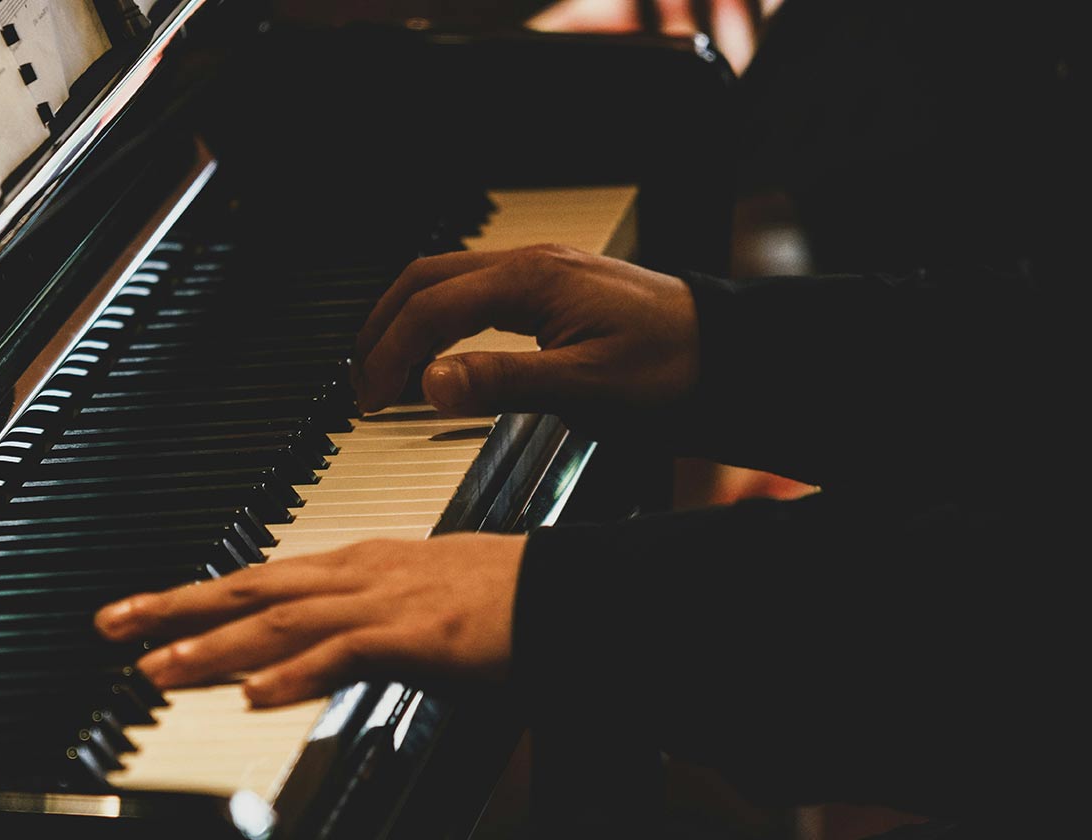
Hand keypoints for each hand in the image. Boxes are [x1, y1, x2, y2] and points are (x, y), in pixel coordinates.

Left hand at [93, 534, 525, 707]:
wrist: (569, 591)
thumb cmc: (505, 601)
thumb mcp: (413, 610)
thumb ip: (356, 631)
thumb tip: (305, 661)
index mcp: (356, 565)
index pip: (257, 578)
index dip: (193, 595)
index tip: (141, 612)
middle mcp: (358, 574)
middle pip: (248, 589)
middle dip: (174, 608)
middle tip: (111, 625)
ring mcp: (385, 600)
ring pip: (280, 621)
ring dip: (214, 647)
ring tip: (159, 669)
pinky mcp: (416, 633)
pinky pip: (343, 653)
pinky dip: (294, 674)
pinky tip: (255, 695)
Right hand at [351, 245, 700, 432]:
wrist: (732, 356)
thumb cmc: (673, 369)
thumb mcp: (586, 386)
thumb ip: (503, 382)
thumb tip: (429, 383)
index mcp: (530, 281)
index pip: (431, 309)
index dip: (390, 355)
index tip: (369, 401)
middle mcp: (529, 266)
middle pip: (424, 281)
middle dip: (381, 330)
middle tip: (360, 385)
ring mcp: (540, 273)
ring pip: (445, 282)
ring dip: (406, 323)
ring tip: (385, 373)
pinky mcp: (552, 290)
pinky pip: (474, 292)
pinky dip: (439, 322)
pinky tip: (437, 355)